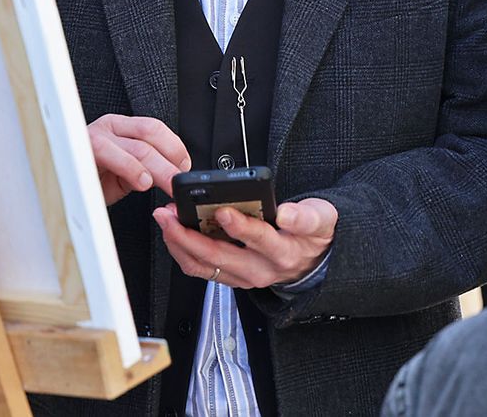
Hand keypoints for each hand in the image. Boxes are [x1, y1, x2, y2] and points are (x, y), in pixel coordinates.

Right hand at [88, 114, 190, 205]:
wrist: (55, 190)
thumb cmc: (87, 183)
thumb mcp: (121, 176)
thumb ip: (143, 171)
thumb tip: (170, 178)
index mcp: (121, 128)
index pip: (155, 129)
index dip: (175, 148)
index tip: (185, 169)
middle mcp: (109, 127)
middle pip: (150, 135)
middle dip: (171, 161)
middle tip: (180, 184)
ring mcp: (95, 136)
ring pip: (137, 146)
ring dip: (158, 168)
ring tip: (167, 184)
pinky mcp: (82, 149)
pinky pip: (110, 153)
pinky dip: (130, 168)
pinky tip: (141, 181)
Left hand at [152, 198, 337, 289]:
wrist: (312, 262)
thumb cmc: (312, 236)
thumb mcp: (321, 219)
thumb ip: (306, 217)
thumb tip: (287, 214)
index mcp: (282, 253)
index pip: (259, 240)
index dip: (240, 227)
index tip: (223, 211)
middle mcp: (259, 270)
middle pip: (219, 257)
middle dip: (189, 235)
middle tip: (170, 214)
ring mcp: (242, 276)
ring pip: (203, 266)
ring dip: (179, 244)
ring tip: (165, 220)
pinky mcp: (230, 277)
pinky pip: (200, 269)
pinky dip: (183, 250)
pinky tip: (173, 232)